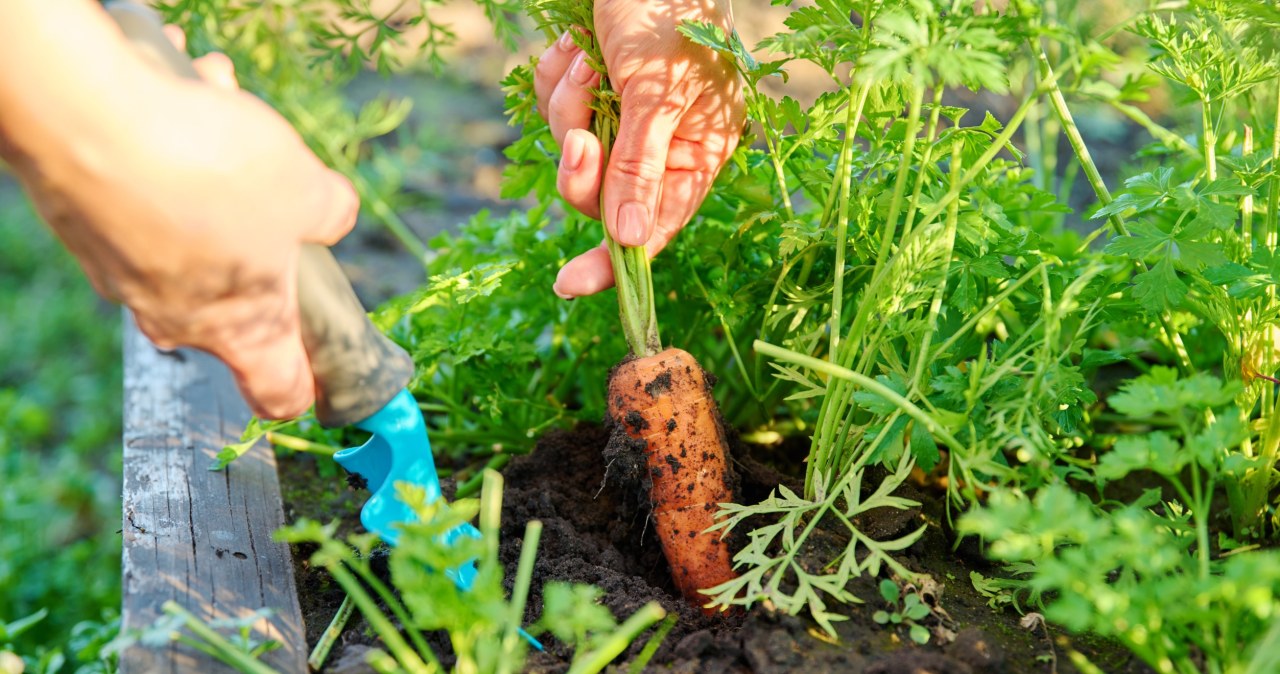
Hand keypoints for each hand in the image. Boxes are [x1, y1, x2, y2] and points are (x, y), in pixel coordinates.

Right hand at [2, 26, 355, 418]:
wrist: (90, 116)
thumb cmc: (210, 171)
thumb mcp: (307, 190)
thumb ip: (331, 214)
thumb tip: (332, 216)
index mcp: (241, 329)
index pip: (278, 391)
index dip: (307, 385)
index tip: (321, 370)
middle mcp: (176, 316)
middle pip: (239, 298)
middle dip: (266, 234)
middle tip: (278, 184)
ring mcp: (125, 273)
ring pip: (194, 228)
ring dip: (219, 174)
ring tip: (225, 110)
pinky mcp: (89, 226)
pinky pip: (149, 192)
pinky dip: (171, 148)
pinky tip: (186, 93)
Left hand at [534, 0, 743, 298]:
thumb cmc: (668, 6)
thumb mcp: (656, 90)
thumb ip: (642, 166)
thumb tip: (633, 241)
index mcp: (699, 150)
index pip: (657, 226)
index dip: (615, 262)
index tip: (569, 284)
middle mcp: (663, 140)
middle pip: (602, 194)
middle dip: (580, 166)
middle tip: (579, 135)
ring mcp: (624, 113)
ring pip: (573, 149)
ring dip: (566, 107)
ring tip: (583, 58)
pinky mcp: (593, 86)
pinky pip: (556, 106)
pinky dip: (555, 78)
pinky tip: (572, 43)